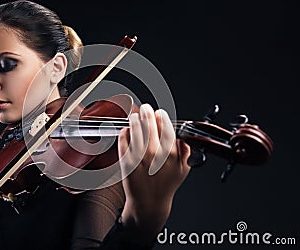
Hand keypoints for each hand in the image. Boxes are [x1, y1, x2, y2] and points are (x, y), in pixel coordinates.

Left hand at [118, 103, 190, 241]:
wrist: (149, 203)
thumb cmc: (165, 185)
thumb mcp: (182, 169)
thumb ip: (185, 152)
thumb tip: (183, 137)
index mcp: (171, 153)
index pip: (166, 126)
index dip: (161, 116)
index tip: (159, 113)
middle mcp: (155, 153)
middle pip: (149, 124)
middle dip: (146, 112)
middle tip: (145, 108)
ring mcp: (139, 157)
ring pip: (135, 129)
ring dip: (134, 119)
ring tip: (134, 116)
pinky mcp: (126, 161)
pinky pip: (124, 140)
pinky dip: (125, 132)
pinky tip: (127, 130)